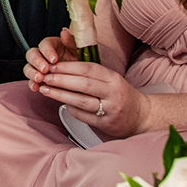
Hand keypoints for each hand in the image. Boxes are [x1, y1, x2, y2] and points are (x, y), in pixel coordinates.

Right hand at [23, 28, 77, 91]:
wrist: (85, 77)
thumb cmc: (81, 61)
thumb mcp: (80, 51)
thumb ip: (72, 41)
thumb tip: (65, 31)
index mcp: (52, 46)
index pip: (44, 44)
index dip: (47, 51)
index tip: (54, 59)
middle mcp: (43, 56)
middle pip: (32, 54)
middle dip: (36, 62)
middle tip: (45, 69)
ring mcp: (39, 68)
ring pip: (29, 67)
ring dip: (32, 73)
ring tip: (39, 79)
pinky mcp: (40, 80)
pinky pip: (32, 81)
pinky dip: (32, 84)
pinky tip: (36, 88)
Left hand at [34, 57, 151, 137]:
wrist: (142, 116)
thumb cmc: (120, 94)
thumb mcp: (110, 78)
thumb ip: (90, 71)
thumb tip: (63, 62)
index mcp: (113, 78)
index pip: (88, 68)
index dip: (67, 66)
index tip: (52, 65)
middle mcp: (113, 92)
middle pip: (83, 84)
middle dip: (60, 80)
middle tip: (44, 77)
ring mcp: (111, 109)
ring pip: (82, 100)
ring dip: (60, 95)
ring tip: (45, 90)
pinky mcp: (106, 124)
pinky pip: (84, 116)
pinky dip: (70, 109)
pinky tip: (60, 103)